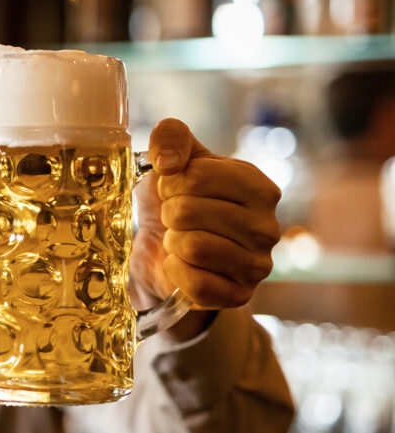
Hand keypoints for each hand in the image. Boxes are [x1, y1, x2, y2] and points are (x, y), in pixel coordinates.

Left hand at [132, 118, 280, 320]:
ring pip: (194, 247)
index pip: (198, 175)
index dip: (170, 182)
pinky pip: (196, 284)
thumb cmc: (174, 200)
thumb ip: (171, 136)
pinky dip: (176, 272)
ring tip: (179, 239)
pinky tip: (180, 264)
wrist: (164, 250)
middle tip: (174, 218)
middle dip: (168, 214)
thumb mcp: (172, 160)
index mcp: (258, 186)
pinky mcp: (239, 295)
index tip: (172, 189)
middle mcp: (268, 226)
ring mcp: (258, 264)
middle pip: (189, 212)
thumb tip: (169, 162)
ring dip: (172, 242)